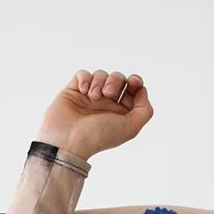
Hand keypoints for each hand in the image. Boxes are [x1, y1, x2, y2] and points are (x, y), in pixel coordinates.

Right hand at [35, 70, 153, 160]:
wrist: (68, 140)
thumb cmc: (99, 136)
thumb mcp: (131, 127)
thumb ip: (144, 110)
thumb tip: (142, 91)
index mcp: (122, 113)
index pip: (133, 90)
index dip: (135, 82)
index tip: (133, 82)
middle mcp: (107, 104)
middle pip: (118, 79)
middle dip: (116, 81)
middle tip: (108, 94)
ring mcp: (90, 97)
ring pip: (101, 75)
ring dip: (99, 81)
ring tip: (93, 97)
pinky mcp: (74, 91)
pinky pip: (82, 74)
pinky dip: (85, 79)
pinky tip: (83, 91)